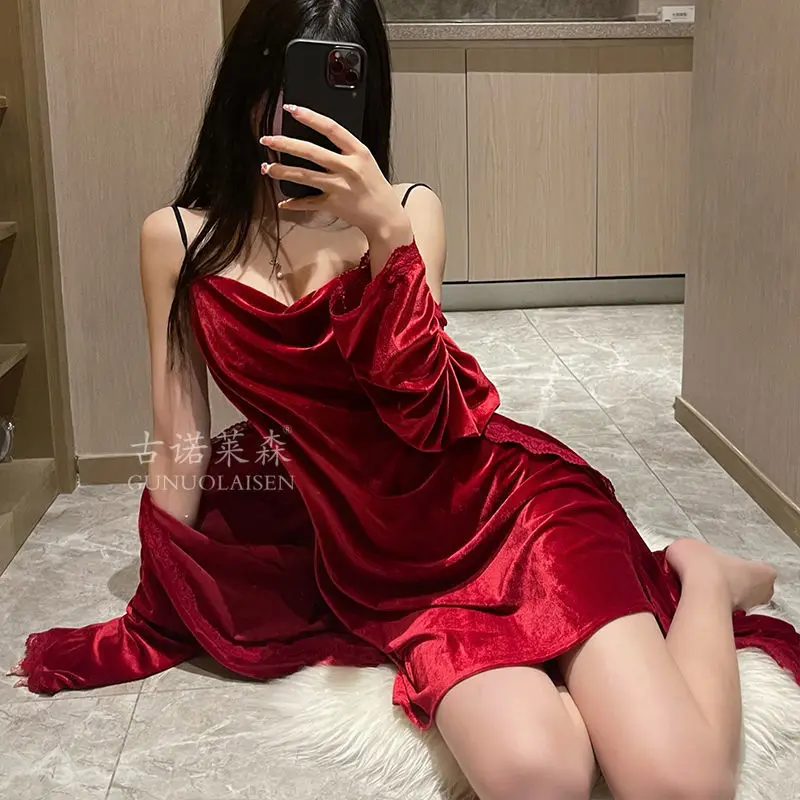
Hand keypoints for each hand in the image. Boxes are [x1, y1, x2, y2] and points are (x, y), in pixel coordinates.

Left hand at [259, 105, 412, 245]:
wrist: (386, 217)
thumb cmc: (375, 188)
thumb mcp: (366, 162)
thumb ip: (346, 151)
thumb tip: (318, 140)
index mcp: (358, 152)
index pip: (331, 128)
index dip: (310, 117)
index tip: (292, 109)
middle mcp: (348, 168)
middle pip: (311, 152)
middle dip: (285, 144)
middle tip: (267, 139)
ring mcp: (339, 187)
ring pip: (304, 176)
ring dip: (282, 171)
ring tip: (267, 168)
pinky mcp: (333, 205)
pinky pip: (308, 203)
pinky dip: (294, 203)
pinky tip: (283, 202)